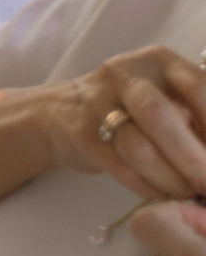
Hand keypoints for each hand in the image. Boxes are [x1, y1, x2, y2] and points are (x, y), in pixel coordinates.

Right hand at [44, 44, 205, 201]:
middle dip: (194, 159)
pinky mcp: (80, 133)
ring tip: (188, 194)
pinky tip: (162, 194)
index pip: (199, 87)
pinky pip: (121, 167)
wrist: (63, 112)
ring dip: (172, 179)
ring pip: (139, 147)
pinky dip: (148, 187)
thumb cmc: (136, 111)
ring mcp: (97, 102)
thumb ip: (198, 120)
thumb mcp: (171, 99)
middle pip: (161, 116)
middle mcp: (126, 74)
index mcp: (161, 61)